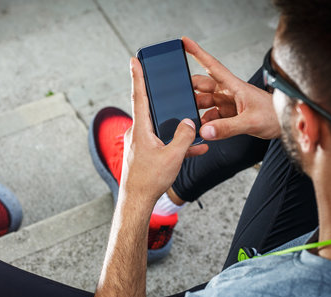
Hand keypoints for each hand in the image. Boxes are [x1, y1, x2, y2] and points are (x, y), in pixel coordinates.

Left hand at [121, 57, 208, 206]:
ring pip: (160, 128)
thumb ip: (183, 136)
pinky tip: (196, 147)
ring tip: (194, 126)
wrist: (137, 202)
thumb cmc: (150, 180)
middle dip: (163, 99)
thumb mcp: (173, 156)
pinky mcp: (144, 154)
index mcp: (140, 129)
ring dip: (176, 128)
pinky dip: (175, 143)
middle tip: (168, 83)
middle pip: (151, 110)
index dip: (138, 77)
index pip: (139, 97)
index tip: (134, 60)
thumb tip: (188, 123)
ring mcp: (139, 144)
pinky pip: (161, 143)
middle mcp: (137, 133)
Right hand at [182, 36, 280, 139]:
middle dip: (190, 90)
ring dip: (197, 110)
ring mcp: (228, 103)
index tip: (184, 42)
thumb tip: (205, 130)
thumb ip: (227, 128)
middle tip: (179, 98)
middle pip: (202, 85)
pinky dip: (206, 123)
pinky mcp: (229, 115)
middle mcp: (229, 92)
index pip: (212, 66)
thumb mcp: (251, 122)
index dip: (197, 53)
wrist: (287, 126)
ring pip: (205, 102)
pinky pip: (211, 117)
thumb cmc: (275, 117)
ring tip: (190, 119)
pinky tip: (204, 130)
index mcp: (234, 86)